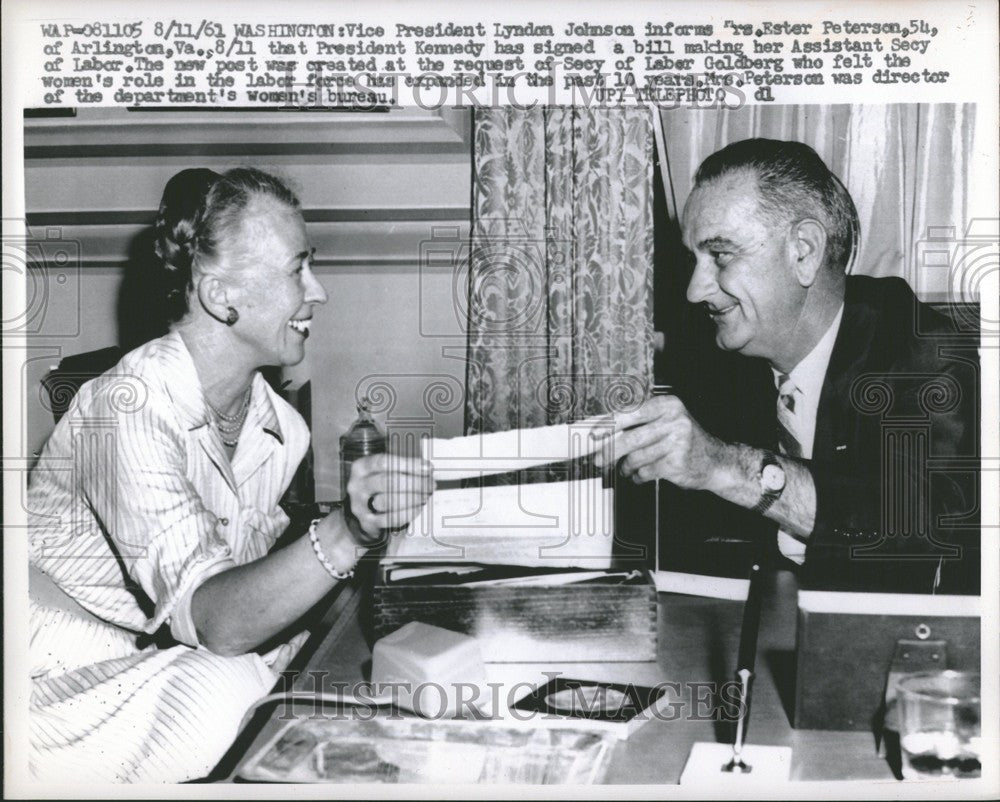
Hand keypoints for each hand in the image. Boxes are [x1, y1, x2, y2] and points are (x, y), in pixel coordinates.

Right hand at [345, 453, 433, 542]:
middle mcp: (357, 485)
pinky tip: (418, 508)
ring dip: (413, 498)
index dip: (408, 464)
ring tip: (425, 496)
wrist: (362, 511)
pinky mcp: (367, 522)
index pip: (384, 462)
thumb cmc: (378, 486)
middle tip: (431, 484)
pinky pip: (391, 519)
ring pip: (389, 501)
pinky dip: (408, 513)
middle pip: (388, 481)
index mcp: (361, 467)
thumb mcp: (383, 471)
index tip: (427, 468)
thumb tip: (427, 468)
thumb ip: (402, 467)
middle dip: (415, 482)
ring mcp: (360, 505)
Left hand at [595, 394, 729, 491]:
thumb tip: (604, 430)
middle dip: (610, 451)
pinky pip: (646, 471)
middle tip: (598, 459)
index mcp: (668, 404)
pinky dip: (638, 476)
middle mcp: (674, 420)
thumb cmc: (684, 440)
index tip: (594, 434)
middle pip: (631, 437)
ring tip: (626, 468)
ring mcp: (677, 442)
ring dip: (626, 466)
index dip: (609, 425)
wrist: (715, 462)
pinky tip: (639, 475)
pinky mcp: (677, 463)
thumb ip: (639, 423)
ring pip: (637, 457)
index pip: (631, 413)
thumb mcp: (666, 422)